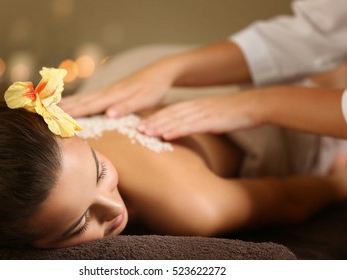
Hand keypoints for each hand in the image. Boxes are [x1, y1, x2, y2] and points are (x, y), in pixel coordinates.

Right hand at [60, 62, 175, 117]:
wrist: (162, 72)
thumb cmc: (155, 87)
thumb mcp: (144, 99)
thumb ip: (127, 107)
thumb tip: (108, 114)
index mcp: (113, 96)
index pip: (89, 106)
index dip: (72, 113)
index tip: (54, 117)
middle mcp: (108, 92)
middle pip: (82, 100)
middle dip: (63, 107)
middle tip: (43, 112)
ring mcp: (109, 90)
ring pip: (85, 97)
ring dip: (68, 103)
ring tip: (51, 106)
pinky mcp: (113, 91)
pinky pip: (92, 97)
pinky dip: (80, 100)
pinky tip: (75, 103)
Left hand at [138, 93, 259, 139]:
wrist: (255, 105)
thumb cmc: (235, 113)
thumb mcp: (214, 115)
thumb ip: (200, 120)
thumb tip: (188, 129)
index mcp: (196, 106)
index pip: (171, 111)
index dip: (156, 118)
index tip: (142, 124)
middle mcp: (196, 107)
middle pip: (170, 115)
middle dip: (153, 122)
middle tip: (136, 130)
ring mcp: (203, 113)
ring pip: (177, 120)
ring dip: (160, 126)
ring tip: (145, 133)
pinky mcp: (212, 120)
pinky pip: (191, 126)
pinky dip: (177, 130)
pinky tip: (166, 136)